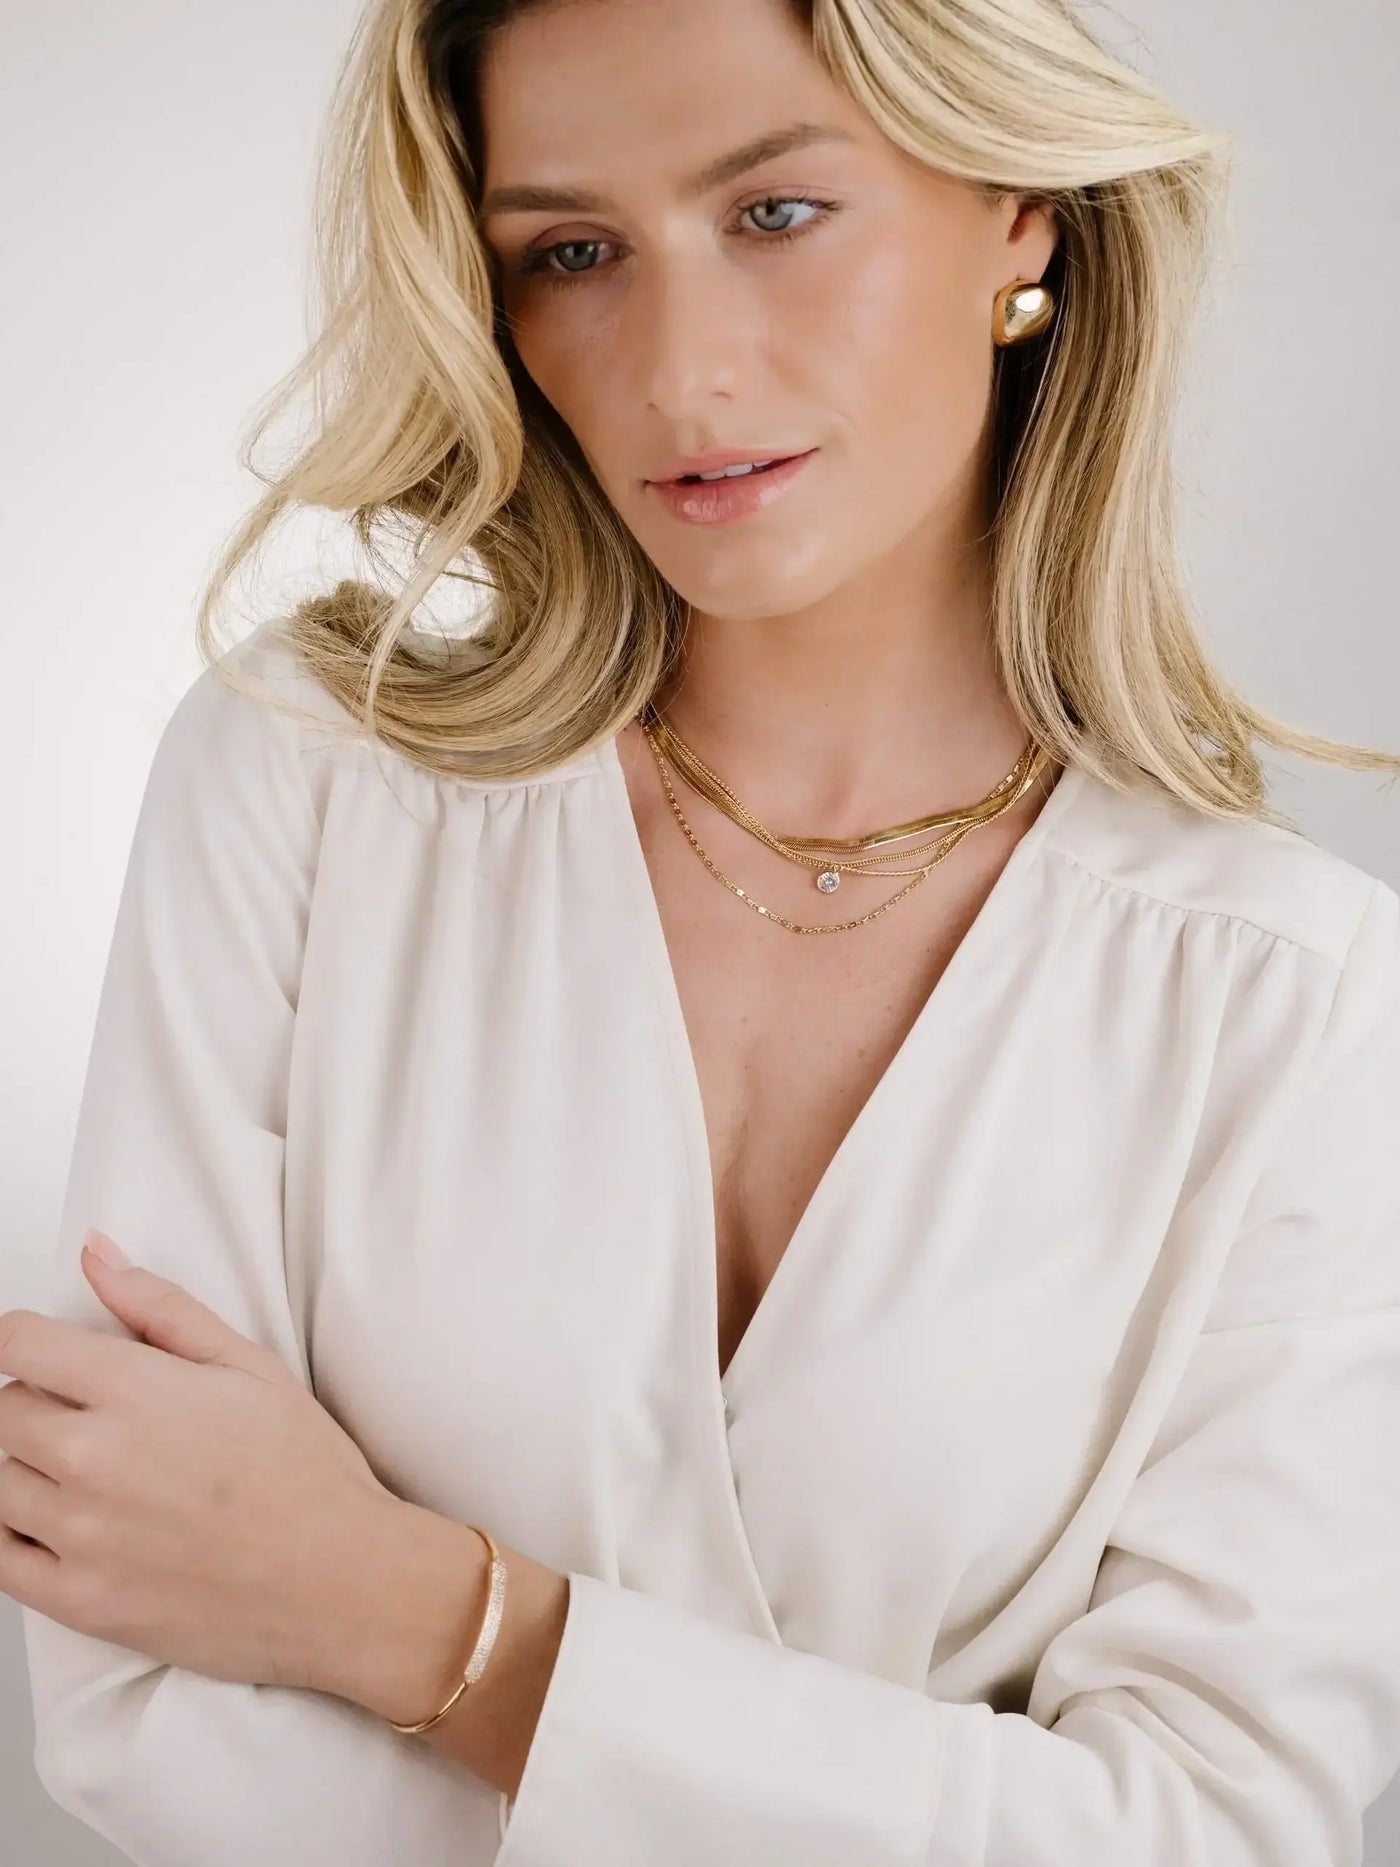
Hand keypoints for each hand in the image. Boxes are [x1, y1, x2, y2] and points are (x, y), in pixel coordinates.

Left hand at [0, 1230, 399, 1698]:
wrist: (340, 1581)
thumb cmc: (306, 1476)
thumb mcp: (249, 1364)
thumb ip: (160, 1307)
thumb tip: (98, 1257)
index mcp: (134, 1391)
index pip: (19, 1344)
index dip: (32, 1340)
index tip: (52, 1353)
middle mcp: (93, 1460)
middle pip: (4, 1409)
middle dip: (40, 1400)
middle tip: (96, 1416)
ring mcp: (80, 1535)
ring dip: (30, 1467)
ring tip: (95, 1473)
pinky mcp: (79, 1599)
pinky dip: (18, 1533)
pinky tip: (70, 1523)